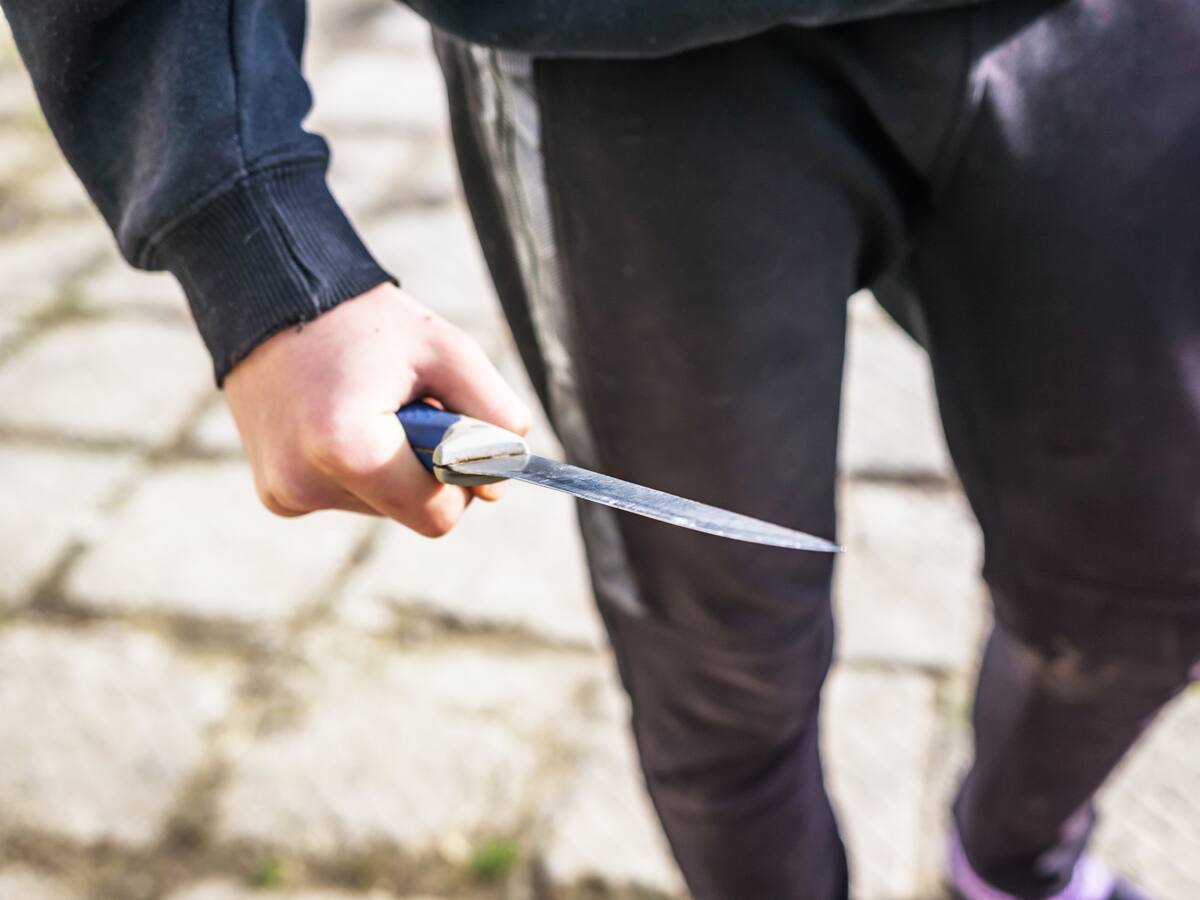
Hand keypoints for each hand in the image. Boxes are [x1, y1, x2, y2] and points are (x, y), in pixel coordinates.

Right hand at [223, 283, 530, 535]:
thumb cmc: (368, 322)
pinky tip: (340, 418)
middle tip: (404, 404)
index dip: (459, 478)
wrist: (275, 298)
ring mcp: (284, 493)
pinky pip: (346, 496)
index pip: (437, 515)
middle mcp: (306, 484)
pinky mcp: (275, 494)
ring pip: (379, 505)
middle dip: (423, 468)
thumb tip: (497, 488)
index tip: (450, 430)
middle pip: (408, 512)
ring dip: (390, 464)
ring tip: (366, 404)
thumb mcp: (450, 352)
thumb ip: (495, 416)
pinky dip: (360, 466)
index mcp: (349, 451)